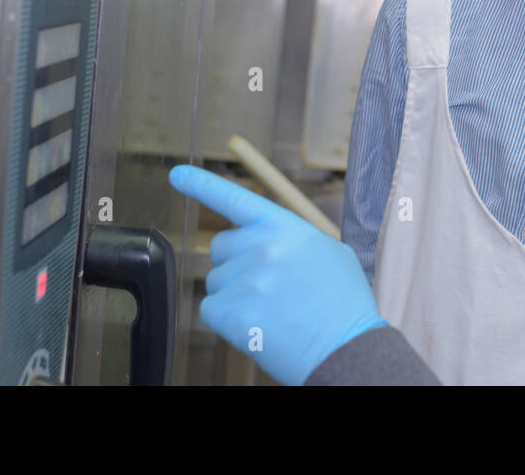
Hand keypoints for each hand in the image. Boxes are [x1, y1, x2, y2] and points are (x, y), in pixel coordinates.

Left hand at [168, 164, 387, 384]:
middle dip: (235, 264)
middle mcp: (261, 246)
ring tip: (272, 313)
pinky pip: (211, 310)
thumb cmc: (343, 306)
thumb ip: (294, 241)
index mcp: (285, 228)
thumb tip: (272, 242)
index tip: (177, 174)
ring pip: (216, 282)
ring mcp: (245, 279)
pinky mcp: (231, 311)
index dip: (202, 184)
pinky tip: (259, 327)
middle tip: (267, 288)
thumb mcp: (330, 254)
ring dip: (235, 296)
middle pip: (220, 247)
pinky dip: (228, 321)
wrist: (348, 350)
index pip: (236, 199)